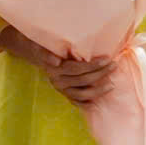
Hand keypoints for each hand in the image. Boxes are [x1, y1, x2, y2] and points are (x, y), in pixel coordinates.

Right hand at [0, 27, 114, 103]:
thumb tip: (56, 62)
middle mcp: (55, 78)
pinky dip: (88, 103)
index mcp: (51, 67)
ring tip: (112, 83)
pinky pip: (77, 101)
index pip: (76, 68)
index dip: (93, 65)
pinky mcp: (62, 92)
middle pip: (83, 80)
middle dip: (101, 73)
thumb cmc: (42, 41)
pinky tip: (99, 100)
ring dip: (99, 90)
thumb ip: (46, 51)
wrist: (31, 48)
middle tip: (114, 64)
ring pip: (82, 93)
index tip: (107, 58)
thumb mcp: (40, 41)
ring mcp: (59, 87)